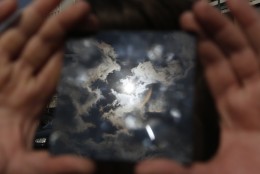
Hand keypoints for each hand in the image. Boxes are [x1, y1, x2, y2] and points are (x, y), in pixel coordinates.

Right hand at [0, 0, 97, 172]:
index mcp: (34, 95)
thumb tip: (89, 168)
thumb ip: (56, 166)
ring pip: (18, 35)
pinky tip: (8, 3)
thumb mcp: (25, 167)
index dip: (75, 46)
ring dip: (34, 15)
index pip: (59, 63)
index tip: (92, 30)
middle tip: (83, 6)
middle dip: (61, 23)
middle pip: (43, 44)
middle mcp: (19, 78)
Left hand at [136, 0, 259, 172]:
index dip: (204, 51)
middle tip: (193, 10)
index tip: (187, 30)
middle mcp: (253, 97)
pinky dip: (257, 28)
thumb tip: (142, 168)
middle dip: (213, 31)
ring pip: (248, 49)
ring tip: (214, 2)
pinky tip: (244, 7)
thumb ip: (177, 172)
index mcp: (235, 113)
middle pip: (230, 55)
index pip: (216, 72)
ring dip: (233, 24)